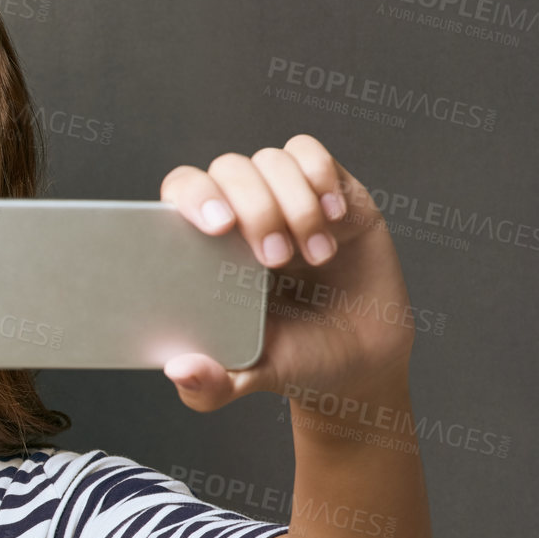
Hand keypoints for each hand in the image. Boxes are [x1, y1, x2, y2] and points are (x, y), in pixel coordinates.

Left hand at [159, 133, 415, 410]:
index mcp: (208, 248)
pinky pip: (311, 152)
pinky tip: (334, 221)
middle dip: (254, 208)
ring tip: (316, 256)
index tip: (215, 228)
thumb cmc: (294, 361)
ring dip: (294, 204)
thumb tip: (178, 370)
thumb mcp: (250, 376)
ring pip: (272, 160)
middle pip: (229, 169)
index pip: (182, 192)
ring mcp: (286, 198)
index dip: (193, 196)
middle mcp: (243, 214)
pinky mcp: (332, 191)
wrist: (360, 362)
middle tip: (275, 261)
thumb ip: (211, 385)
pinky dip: (320, 178)